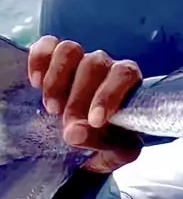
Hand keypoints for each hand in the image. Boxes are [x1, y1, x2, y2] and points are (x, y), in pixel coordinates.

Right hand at [27, 35, 143, 173]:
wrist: (92, 142)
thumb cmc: (111, 143)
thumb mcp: (116, 153)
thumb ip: (103, 144)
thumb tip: (74, 133)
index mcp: (130, 84)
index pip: (125, 74)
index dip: (108, 95)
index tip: (94, 121)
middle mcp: (108, 67)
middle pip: (93, 64)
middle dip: (77, 99)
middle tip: (68, 125)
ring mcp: (82, 61)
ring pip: (70, 50)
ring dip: (57, 79)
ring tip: (52, 108)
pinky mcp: (56, 60)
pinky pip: (48, 46)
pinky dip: (39, 60)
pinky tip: (36, 83)